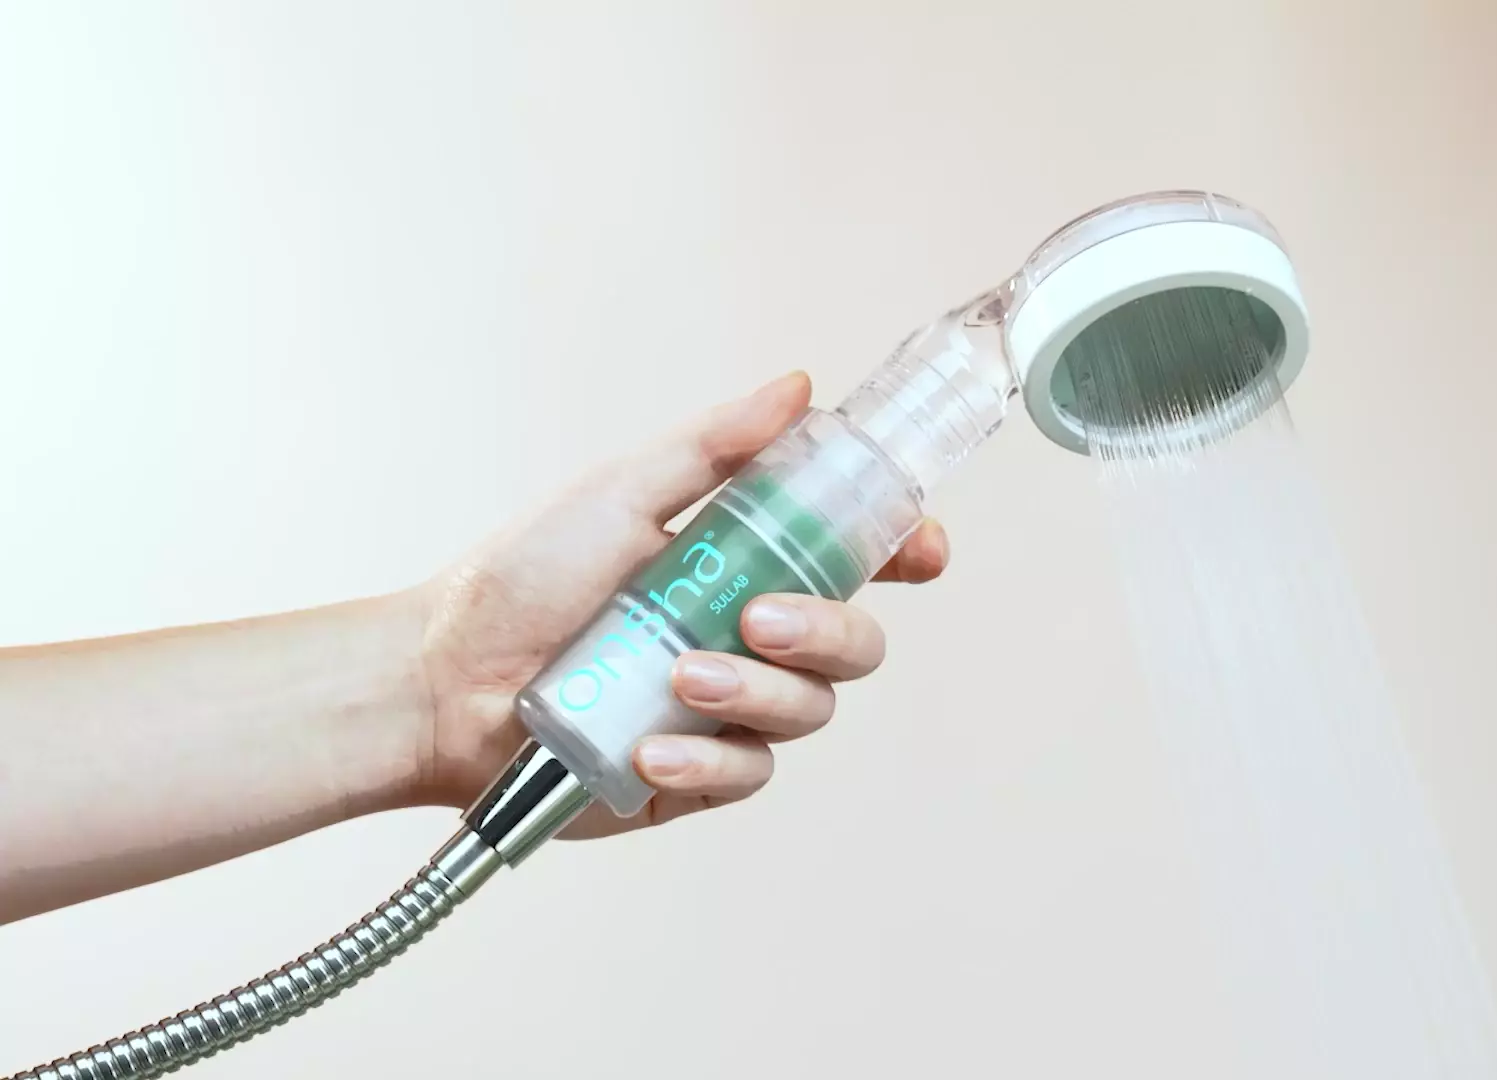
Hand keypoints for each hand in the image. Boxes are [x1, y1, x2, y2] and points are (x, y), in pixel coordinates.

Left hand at [410, 371, 947, 836]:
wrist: (440, 681)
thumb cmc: (518, 579)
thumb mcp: (619, 493)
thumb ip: (714, 447)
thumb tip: (799, 386)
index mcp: (747, 564)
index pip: (857, 559)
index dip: (905, 553)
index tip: (919, 550)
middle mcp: (751, 638)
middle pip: (857, 643)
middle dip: (829, 630)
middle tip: (760, 618)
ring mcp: (730, 711)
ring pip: (812, 711)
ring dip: (758, 694)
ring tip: (681, 679)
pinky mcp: (697, 776)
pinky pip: (748, 774)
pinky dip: (706, 759)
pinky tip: (650, 744)